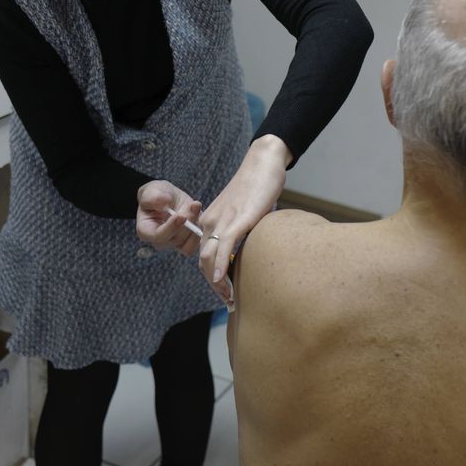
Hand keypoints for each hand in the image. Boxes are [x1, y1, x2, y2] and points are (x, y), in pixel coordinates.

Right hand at [136, 180, 202, 255]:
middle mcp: (160, 241)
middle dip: (186, 223)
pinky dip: (201, 231)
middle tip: (193, 205)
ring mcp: (175, 243)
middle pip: (176, 239)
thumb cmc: (156, 194)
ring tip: (196, 206)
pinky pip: (196, 244)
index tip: (181, 216)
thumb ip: (153, 197)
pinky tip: (200, 214)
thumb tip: (164, 202)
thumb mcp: (151, 191)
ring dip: (195, 226)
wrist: (168, 196)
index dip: (171, 228)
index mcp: (146, 231)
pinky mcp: (188, 241)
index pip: (158, 236)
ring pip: (188, 244)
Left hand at [197, 135, 290, 298]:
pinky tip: (220, 280)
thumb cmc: (257, 189)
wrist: (263, 165)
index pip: (204, 257)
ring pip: (207, 258)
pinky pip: (222, 247)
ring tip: (228, 297)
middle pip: (202, 262)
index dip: (212, 278)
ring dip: (216, 282)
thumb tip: (250, 254)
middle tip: (228, 301)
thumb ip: (242, 234)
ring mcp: (221, 220)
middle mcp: (210, 222)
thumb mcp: (245, 215)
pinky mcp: (236, 219)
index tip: (225, 293)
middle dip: (213, 286)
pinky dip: (218, 265)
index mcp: (210, 222)